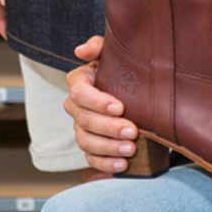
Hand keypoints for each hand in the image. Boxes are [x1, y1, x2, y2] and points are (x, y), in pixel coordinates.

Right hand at [63, 36, 139, 173]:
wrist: (135, 86)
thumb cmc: (123, 67)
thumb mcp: (114, 53)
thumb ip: (98, 47)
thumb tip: (81, 51)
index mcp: (80, 82)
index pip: (80, 93)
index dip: (97, 102)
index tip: (120, 107)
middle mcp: (76, 106)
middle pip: (84, 121)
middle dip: (109, 128)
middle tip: (133, 131)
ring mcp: (81, 127)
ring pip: (86, 142)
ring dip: (108, 148)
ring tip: (131, 149)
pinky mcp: (89, 145)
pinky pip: (90, 158)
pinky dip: (105, 164)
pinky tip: (122, 165)